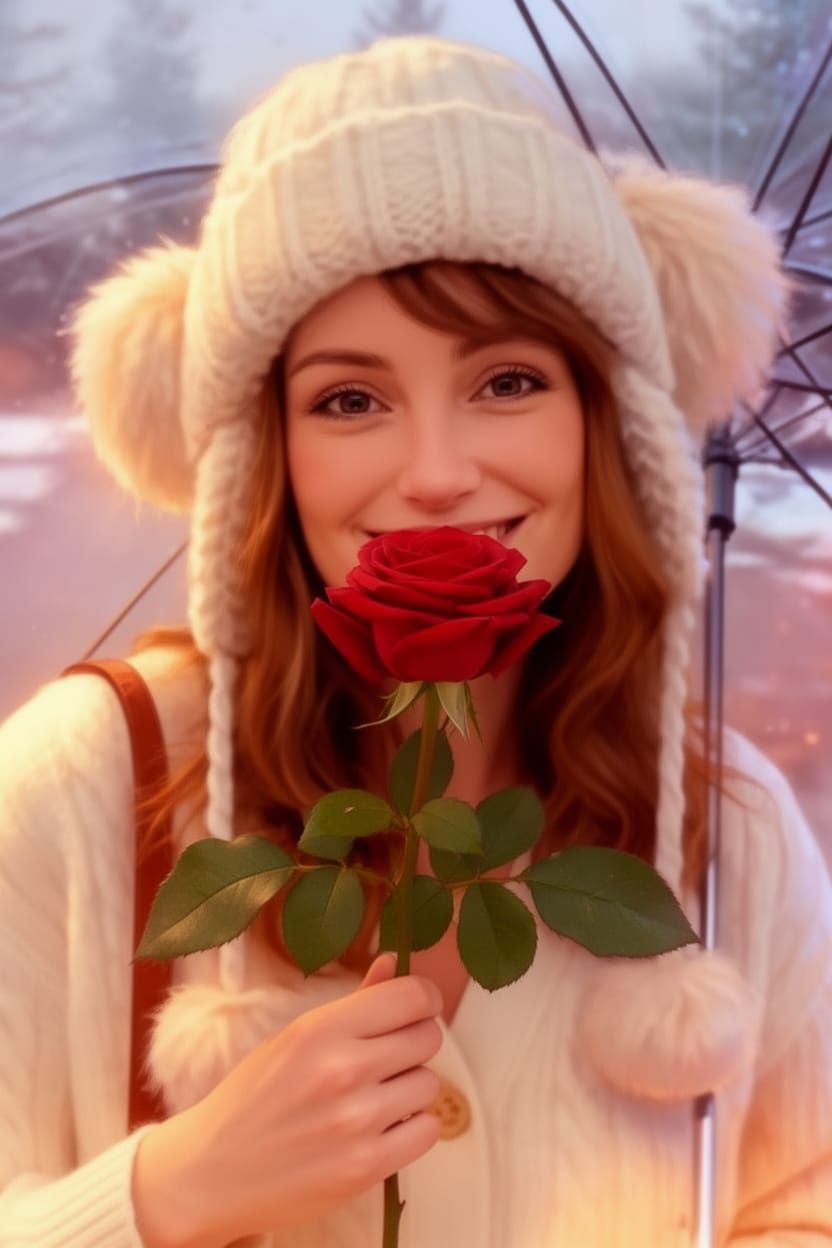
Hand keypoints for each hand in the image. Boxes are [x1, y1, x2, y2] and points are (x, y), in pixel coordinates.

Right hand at [133, 952, 443, 1247]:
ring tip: (373, 1099)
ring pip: (429, 1084)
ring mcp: (357, 1121)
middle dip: (413, 1044)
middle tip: (385, 1060)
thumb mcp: (295, 1037)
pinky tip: (380, 1130)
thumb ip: (355, 1000)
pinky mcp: (366, 1167)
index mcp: (320, 1029)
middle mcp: (342, 1069)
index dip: (423, 999)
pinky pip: (427, 1131)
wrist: (212, 1172)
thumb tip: (394, 962)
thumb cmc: (254, 1098)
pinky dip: (411, 1130)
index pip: (412, 996)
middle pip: (428, 1037)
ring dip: (409, 1090)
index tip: (416, 1009)